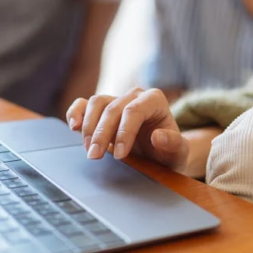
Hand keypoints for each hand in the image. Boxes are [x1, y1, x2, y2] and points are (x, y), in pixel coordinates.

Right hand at [66, 88, 189, 171]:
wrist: (160, 154)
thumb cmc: (169, 152)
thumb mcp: (178, 153)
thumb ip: (174, 144)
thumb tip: (158, 136)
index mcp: (155, 100)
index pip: (134, 111)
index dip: (124, 132)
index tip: (120, 155)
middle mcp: (134, 95)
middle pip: (112, 108)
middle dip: (102, 134)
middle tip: (95, 156)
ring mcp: (116, 99)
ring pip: (96, 103)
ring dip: (89, 127)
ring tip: (89, 149)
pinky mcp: (102, 109)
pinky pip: (83, 104)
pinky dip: (75, 113)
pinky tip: (74, 127)